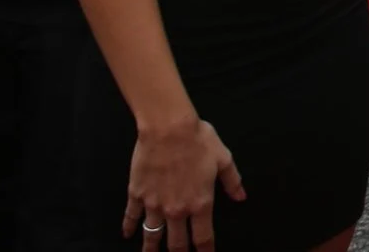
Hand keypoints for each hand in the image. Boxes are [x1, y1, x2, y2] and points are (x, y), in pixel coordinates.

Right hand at [124, 118, 245, 251]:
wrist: (168, 128)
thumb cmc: (199, 140)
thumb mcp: (224, 159)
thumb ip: (232, 182)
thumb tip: (241, 198)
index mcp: (201, 203)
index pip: (203, 238)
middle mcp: (177, 210)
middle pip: (176, 244)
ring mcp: (154, 204)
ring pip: (152, 236)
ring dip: (151, 249)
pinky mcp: (137, 195)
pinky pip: (132, 217)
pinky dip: (129, 228)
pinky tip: (127, 235)